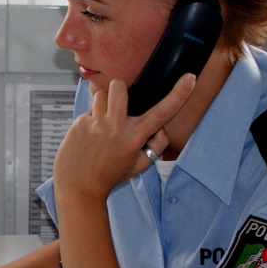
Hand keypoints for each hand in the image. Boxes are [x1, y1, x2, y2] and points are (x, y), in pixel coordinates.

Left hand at [55, 73, 195, 200]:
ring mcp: (94, 125)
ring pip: (100, 95)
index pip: (161, 113)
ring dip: (104, 104)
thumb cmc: (111, 175)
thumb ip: (157, 144)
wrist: (79, 189)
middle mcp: (115, 128)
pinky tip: (88, 136)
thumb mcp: (140, 164)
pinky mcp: (78, 125)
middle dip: (120, 87)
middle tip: (119, 102)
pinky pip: (87, 111)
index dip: (178, 95)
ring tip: (102, 123)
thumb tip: (161, 125)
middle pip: (119, 87)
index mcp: (134, 138)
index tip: (189, 78)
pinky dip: (90, 119)